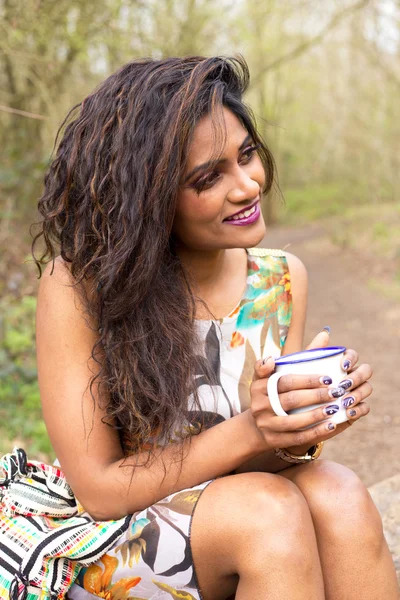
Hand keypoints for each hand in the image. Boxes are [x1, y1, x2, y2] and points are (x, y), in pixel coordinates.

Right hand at [249, 342, 372, 452]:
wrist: (256, 426)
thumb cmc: (273, 392)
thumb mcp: (278, 374)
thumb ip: (300, 356)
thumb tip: (325, 335)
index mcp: (259, 385)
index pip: (285, 380)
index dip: (307, 379)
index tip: (328, 378)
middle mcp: (259, 404)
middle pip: (291, 399)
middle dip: (316, 396)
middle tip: (337, 392)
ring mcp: (265, 424)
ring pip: (293, 421)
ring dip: (317, 415)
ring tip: (335, 408)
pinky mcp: (272, 440)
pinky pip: (297, 437)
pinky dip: (315, 432)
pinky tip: (332, 426)